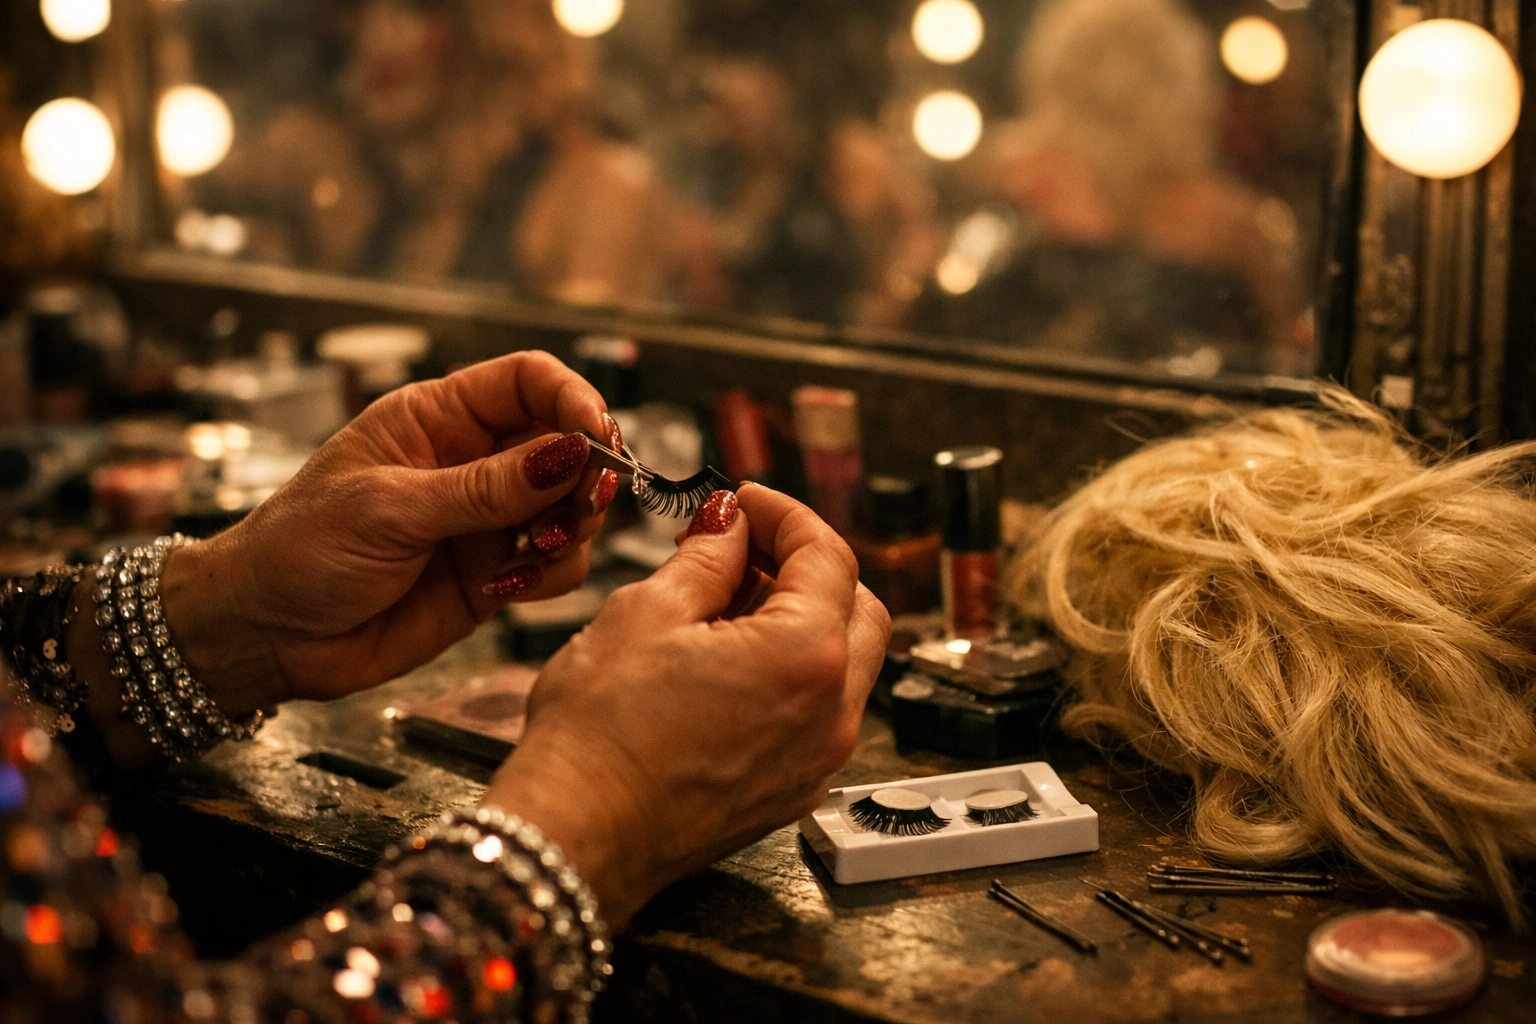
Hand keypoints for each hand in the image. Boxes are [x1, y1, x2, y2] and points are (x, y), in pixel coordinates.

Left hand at [155, 351, 622, 712]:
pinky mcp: (495, 574)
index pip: (528, 381)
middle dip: (587, 473)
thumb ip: (485, 489)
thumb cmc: (299, 551)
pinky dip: (553, 575)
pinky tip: (509, 587)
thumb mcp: (389, 509)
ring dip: (575, 528)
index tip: (596, 439)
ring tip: (539, 551)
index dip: (573, 400)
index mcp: (438, 419)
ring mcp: (487, 520)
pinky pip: (556, 565)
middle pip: (567, 444)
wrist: (265, 636)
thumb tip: (570, 454)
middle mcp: (473, 463)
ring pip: (573, 508)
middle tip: (584, 506)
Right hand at [482, 484, 891, 926]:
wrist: (576, 836)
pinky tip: (728, 660)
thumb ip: (707, 557)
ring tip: (726, 602)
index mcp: (807, 656)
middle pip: (857, 607)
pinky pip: (819, 712)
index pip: (828, 556)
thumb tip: (731, 523)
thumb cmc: (600, 732)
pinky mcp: (794, 790)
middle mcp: (835, 712)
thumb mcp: (647, 612)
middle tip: (741, 547)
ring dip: (802, 619)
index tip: (746, 502)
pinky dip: (791, 672)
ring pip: (844, 663)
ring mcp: (820, 759)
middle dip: (805, 566)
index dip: (785, 516)